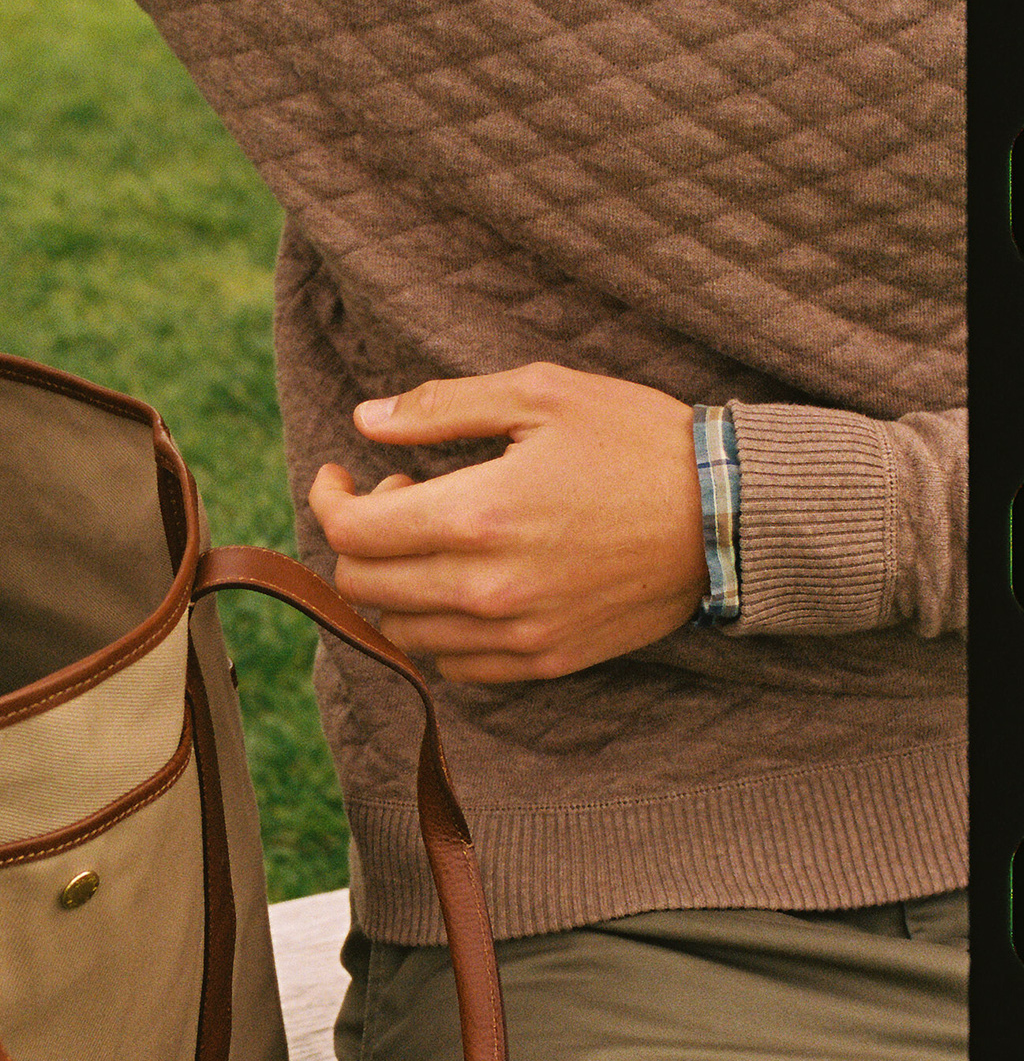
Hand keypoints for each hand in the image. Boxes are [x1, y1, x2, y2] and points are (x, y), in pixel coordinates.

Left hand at [307, 361, 708, 682]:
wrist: (730, 516)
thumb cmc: (638, 442)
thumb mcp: (541, 394)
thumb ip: (443, 407)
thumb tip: (366, 420)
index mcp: (476, 515)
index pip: (353, 533)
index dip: (331, 499)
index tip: (345, 474)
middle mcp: (486, 588)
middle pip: (364, 588)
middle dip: (359, 539)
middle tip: (401, 495)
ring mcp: (516, 634)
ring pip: (401, 634)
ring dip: (395, 587)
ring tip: (437, 539)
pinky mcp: (545, 661)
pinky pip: (454, 666)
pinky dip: (437, 629)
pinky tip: (467, 584)